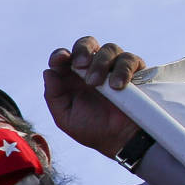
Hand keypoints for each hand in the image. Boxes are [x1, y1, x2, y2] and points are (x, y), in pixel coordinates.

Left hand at [43, 36, 148, 159]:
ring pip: (109, 48)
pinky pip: (130, 59)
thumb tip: (48, 71)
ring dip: (101, 63)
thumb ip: (54, 95)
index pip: (65, 56)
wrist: (121, 141)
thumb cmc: (92, 129)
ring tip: (97, 84)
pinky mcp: (135, 71)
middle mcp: (93, 68)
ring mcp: (114, 67)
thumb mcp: (65, 117)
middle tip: (80, 65)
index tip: (60, 60)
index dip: (60, 54)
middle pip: (87, 43)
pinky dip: (122, 69)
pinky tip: (117, 86)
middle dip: (82, 49)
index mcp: (72, 77)